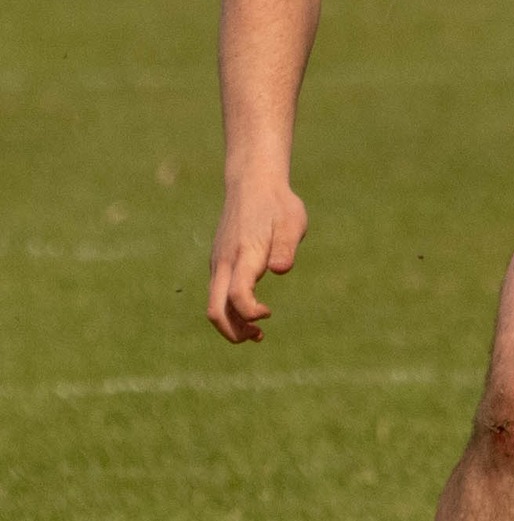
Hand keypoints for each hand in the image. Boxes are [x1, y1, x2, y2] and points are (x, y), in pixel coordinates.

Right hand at [207, 177, 308, 342]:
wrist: (252, 183)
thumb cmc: (277, 205)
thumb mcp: (292, 222)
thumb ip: (286, 248)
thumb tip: (281, 270)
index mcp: (244, 255)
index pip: (236, 295)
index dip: (250, 312)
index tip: (268, 313)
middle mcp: (225, 262)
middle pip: (215, 309)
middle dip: (233, 331)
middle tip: (257, 337)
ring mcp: (219, 262)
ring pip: (214, 303)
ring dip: (232, 323)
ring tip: (258, 333)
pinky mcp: (220, 261)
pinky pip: (217, 293)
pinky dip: (230, 309)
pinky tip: (252, 311)